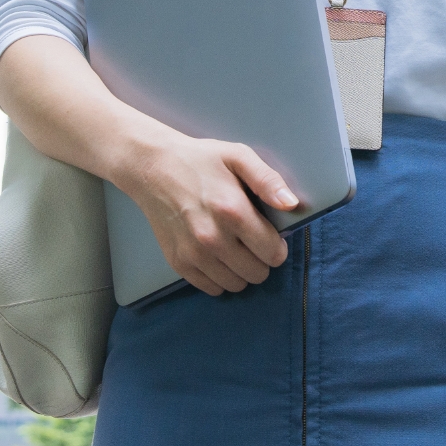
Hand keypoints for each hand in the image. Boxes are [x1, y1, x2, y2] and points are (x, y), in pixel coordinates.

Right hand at [118, 133, 298, 294]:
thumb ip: (268, 180)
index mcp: (232, 211)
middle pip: (257, 273)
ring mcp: (193, 254)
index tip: (270, 235)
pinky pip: (212, 289)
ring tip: (234, 247)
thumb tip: (291, 204)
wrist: (153, 168)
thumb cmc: (201, 160)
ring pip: (236, 285)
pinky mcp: (178, 263)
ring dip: (241, 270)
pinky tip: (217, 255)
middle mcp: (212, 238)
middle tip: (251, 240)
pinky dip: (219, 277)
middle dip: (261, 259)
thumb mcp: (238, 156)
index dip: (277, 245)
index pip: (273, 252)